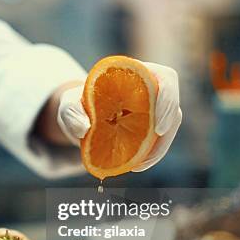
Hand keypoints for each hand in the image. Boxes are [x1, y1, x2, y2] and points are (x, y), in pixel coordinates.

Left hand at [57, 61, 181, 170]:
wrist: (78, 117)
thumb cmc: (76, 105)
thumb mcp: (67, 106)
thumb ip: (71, 113)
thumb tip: (83, 128)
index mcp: (135, 73)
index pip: (165, 78)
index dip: (169, 100)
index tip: (159, 127)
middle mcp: (149, 88)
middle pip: (172, 105)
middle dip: (166, 132)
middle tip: (147, 155)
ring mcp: (153, 108)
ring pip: (170, 125)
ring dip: (159, 148)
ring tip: (138, 165)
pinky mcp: (151, 126)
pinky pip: (160, 140)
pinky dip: (152, 155)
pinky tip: (136, 166)